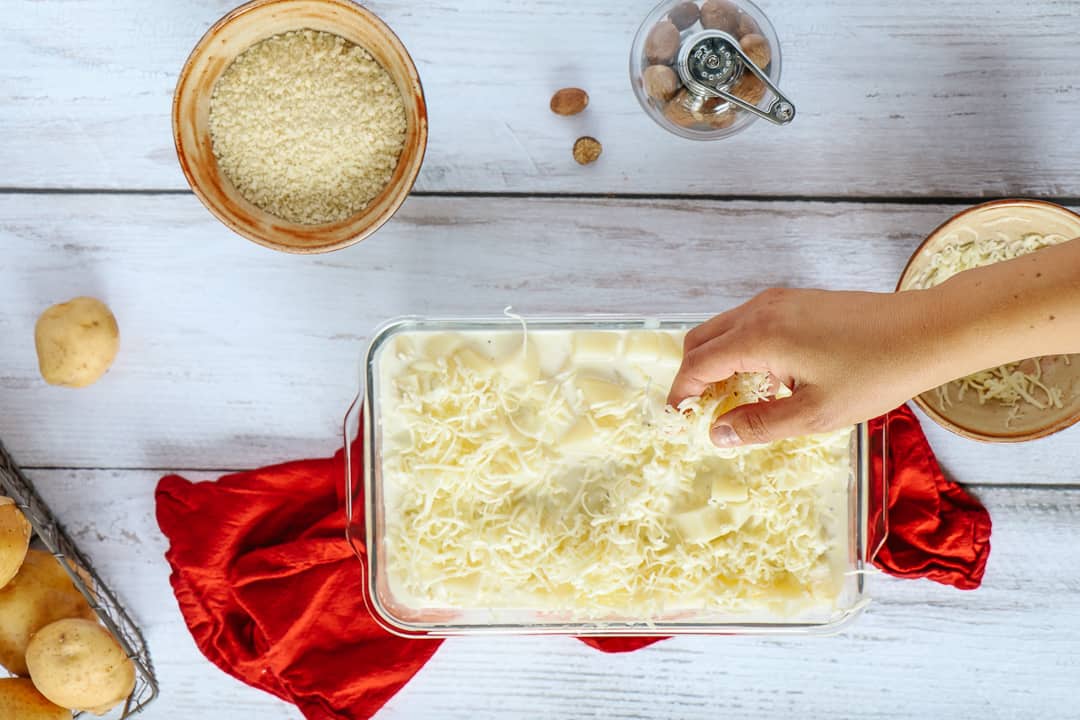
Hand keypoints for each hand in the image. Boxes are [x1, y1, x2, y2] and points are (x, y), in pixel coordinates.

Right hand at [667, 288, 940, 446]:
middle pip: (701, 339)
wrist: (926, 330)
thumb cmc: (875, 373)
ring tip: (735, 398)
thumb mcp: (815, 413)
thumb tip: (717, 433)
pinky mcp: (796, 300)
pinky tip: (767, 377)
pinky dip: (740, 349)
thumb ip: (759, 424)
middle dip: (693, 375)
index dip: (682, 393)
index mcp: (759, 337)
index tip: (679, 419)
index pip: (698, 363)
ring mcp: (779, 300)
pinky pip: (749, 323)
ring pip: (724, 329)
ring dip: (717, 361)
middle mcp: (760, 310)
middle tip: (702, 410)